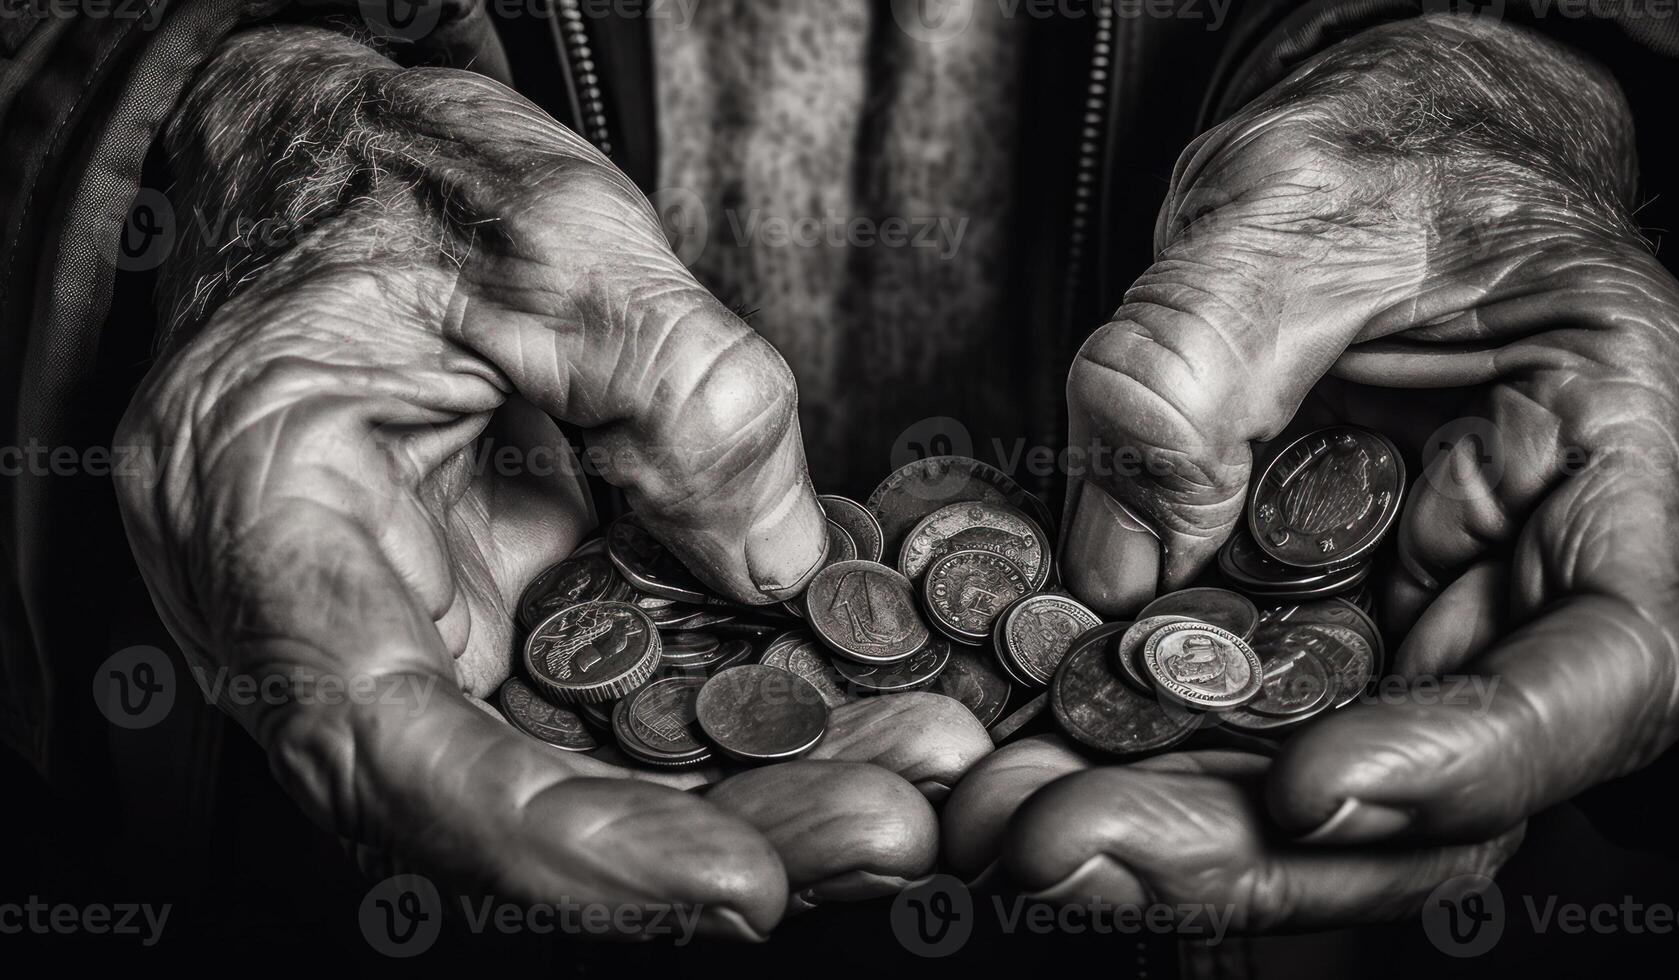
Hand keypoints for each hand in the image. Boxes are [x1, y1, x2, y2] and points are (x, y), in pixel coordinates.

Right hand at [117, 27, 989, 938]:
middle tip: (891, 824)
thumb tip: (780, 565)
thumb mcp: (548, 232)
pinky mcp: (486, 615)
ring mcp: (408, 624)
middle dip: (706, 829)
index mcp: (266, 513)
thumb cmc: (389, 174)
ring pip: (564, 768)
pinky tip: (848, 720)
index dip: (564, 843)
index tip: (738, 880)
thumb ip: (681, 388)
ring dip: (739, 791)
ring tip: (908, 771)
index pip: (393, 748)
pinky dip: (718, 725)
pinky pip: (595, 706)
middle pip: (502, 796)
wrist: (331, 160)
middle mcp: (324, 610)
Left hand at [948, 15, 1678, 928]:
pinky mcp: (1305, 634)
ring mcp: (1410, 619)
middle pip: (1435, 785)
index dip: (1469, 756)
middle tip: (1062, 837)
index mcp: (1611, 449)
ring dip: (1164, 825)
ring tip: (1002, 820)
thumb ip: (1201, 358)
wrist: (1358, 166)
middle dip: (1248, 836)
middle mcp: (1524, 572)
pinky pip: (1229, 729)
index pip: (1606, 667)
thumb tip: (1118, 566)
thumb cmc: (1383, 152)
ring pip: (1318, 787)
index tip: (1308, 784)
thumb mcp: (1295, 205)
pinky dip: (1123, 763)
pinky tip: (1012, 770)